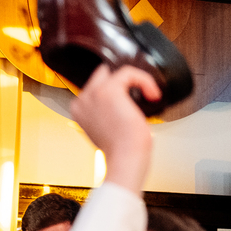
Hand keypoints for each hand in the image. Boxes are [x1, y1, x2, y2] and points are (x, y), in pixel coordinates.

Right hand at [70, 64, 158, 193]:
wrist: (124, 158)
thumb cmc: (120, 150)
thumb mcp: (107, 129)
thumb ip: (106, 112)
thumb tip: (121, 102)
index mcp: (79, 110)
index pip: (96, 87)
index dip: (117, 90)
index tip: (131, 102)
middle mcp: (82, 100)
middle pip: (103, 74)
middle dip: (123, 82)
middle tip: (140, 94)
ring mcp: (93, 94)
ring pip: (117, 72)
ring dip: (136, 82)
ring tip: (148, 95)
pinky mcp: (109, 90)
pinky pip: (130, 73)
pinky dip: (145, 81)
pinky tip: (152, 94)